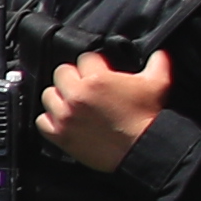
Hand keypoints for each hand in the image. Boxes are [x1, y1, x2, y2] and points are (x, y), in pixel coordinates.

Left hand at [41, 45, 173, 172]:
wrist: (143, 148)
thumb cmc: (148, 117)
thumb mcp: (158, 82)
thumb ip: (156, 61)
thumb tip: (158, 52)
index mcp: (97, 79)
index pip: (85, 58)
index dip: (95, 64)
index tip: (100, 71)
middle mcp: (76, 95)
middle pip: (61, 73)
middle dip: (74, 76)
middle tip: (85, 85)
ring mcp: (65, 116)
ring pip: (49, 95)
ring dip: (60, 96)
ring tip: (74, 102)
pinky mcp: (60, 135)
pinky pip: (41, 121)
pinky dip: (50, 119)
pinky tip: (64, 118)